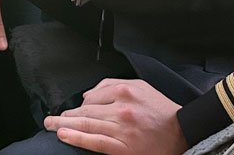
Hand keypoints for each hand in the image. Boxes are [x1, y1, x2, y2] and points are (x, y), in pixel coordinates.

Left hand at [43, 78, 187, 154]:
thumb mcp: (140, 87)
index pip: (92, 97)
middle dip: (65, 115)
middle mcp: (122, 109)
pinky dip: (77, 138)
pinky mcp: (124, 148)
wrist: (184, 132)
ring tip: (50, 125)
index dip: (79, 105)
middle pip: (85, 111)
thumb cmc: (161, 111)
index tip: (70, 110)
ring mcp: (122, 129)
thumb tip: (87, 95)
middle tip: (49, 119)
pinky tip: (64, 136)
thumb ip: (111, 86)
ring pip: (86, 125)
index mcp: (125, 91)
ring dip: (64, 125)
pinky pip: (95, 142)